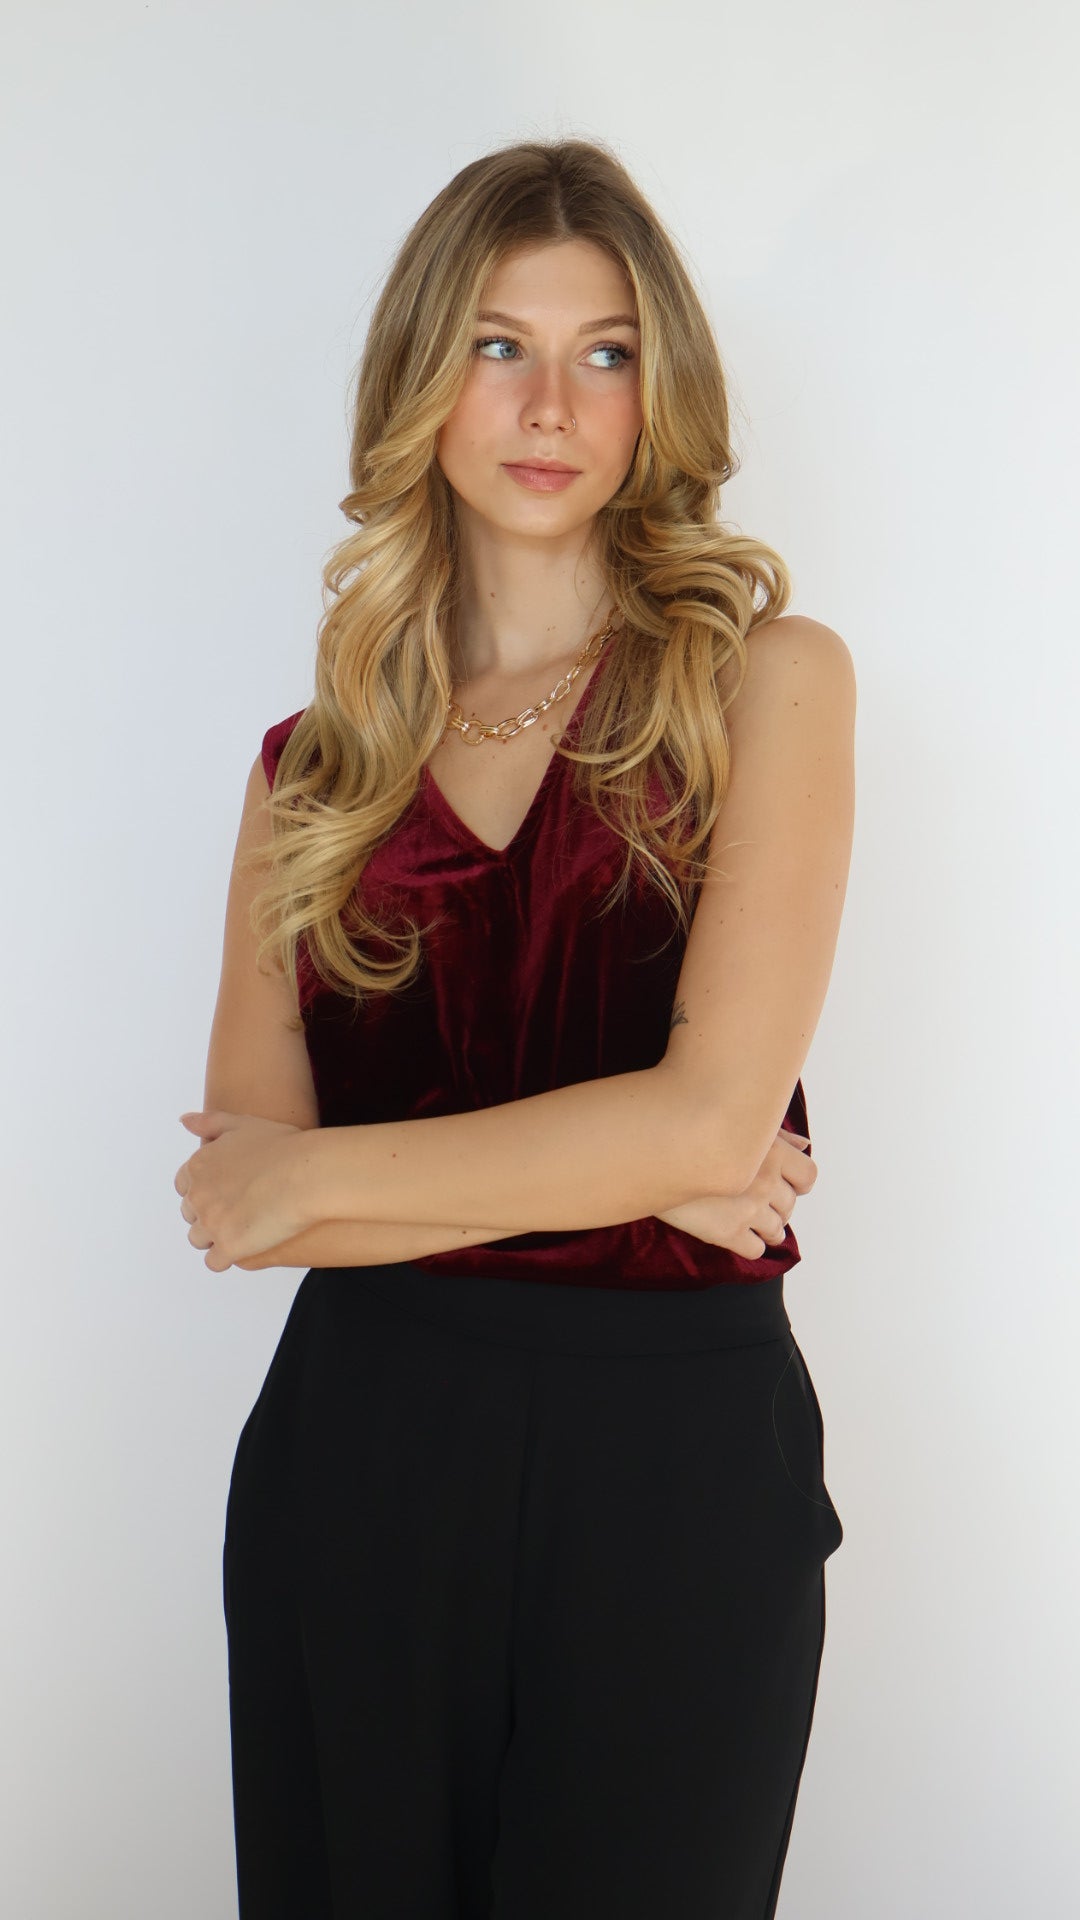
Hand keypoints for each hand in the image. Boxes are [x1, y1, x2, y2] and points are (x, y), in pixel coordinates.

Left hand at [174, 1110, 313, 1271]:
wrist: (308, 1174)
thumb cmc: (283, 1147)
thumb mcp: (243, 1124)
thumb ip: (210, 1122)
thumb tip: (184, 1121)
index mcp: (198, 1166)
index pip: (184, 1187)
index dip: (207, 1190)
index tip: (229, 1191)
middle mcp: (198, 1195)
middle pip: (191, 1214)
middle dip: (210, 1214)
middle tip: (242, 1211)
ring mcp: (211, 1223)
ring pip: (199, 1239)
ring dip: (217, 1237)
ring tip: (245, 1231)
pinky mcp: (228, 1246)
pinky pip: (215, 1262)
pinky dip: (228, 1257)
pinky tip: (249, 1248)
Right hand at [656, 1126, 816, 1257]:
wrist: (650, 1149)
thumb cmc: (694, 1125)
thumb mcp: (739, 1121)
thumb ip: (778, 1134)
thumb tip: (806, 1145)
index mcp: (774, 1152)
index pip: (809, 1176)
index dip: (799, 1183)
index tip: (785, 1184)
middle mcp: (766, 1181)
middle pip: (790, 1205)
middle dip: (778, 1206)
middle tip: (757, 1202)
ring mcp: (748, 1209)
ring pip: (777, 1230)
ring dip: (768, 1228)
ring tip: (750, 1220)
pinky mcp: (727, 1232)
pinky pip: (756, 1249)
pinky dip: (751, 1245)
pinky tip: (737, 1235)